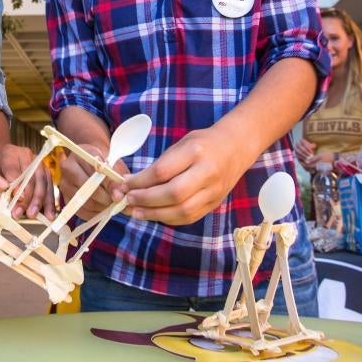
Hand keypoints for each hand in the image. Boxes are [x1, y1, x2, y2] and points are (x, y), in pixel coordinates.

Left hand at [0, 143, 55, 220]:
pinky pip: (49, 187)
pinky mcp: (46, 172)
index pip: (12, 169)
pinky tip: (48, 214)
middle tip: (25, 213)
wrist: (3, 159)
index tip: (18, 198)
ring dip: (40, 201)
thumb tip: (7, 200)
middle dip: (29, 198)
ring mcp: (39, 163)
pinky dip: (49, 202)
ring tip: (34, 214)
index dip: (16, 184)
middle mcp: (27, 156)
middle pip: (31, 177)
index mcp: (9, 153)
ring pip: (43, 182)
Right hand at [58, 145, 129, 220]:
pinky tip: (102, 209)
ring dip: (101, 207)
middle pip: (89, 189)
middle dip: (106, 199)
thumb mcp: (113, 165)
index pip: (96, 172)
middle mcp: (68, 168)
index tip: (120, 193)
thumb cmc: (104, 163)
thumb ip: (116, 179)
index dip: (110, 185)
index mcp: (81, 154)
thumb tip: (118, 196)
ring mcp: (64, 184)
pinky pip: (81, 212)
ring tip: (111, 204)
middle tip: (117, 201)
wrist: (91, 163)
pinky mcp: (64, 198)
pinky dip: (94, 213)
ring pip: (85, 202)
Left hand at [121, 128, 246, 225]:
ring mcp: (213, 191)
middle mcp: (206, 173)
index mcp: (195, 151)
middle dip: (146, 200)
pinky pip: (189, 217)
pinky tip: (154, 215)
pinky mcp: (214, 204)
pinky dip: (169, 219)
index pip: (163, 171)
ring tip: (135, 212)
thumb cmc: (203, 143)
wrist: (237, 148)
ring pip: (182, 210)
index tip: (124, 184)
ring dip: (154, 214)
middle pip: (173, 194)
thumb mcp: (182, 143)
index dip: (140, 181)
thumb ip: (161, 163)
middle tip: (127, 200)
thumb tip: (132, 182)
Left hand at [295, 139, 330, 172]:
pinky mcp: (320, 169)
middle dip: (303, 165)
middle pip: (308, 168)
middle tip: (300, 161)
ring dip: (306, 166)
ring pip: (310, 169)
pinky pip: (313, 169)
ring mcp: (319, 169)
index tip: (299, 160)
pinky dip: (310, 167)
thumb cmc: (328, 156)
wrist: (335, 159)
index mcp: (316, 165)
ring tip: (303, 162)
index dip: (302, 163)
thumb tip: (306, 162)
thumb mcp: (320, 156)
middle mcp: (317, 169)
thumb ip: (313, 159)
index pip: (307, 166)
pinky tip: (309, 164)